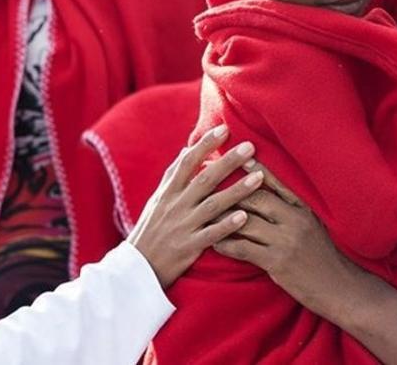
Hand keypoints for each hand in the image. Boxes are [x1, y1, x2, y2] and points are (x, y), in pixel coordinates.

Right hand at [129, 126, 263, 288]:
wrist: (137, 269)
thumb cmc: (150, 230)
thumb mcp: (157, 200)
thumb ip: (172, 176)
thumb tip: (186, 150)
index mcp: (168, 192)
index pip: (187, 162)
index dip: (205, 145)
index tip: (224, 128)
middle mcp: (175, 206)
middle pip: (205, 179)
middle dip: (228, 162)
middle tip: (250, 147)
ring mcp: (183, 226)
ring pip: (213, 205)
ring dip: (237, 190)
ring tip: (259, 178)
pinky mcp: (189, 247)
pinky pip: (211, 235)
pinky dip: (227, 225)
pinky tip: (244, 216)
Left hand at [214, 161, 358, 317]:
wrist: (342, 288)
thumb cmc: (326, 258)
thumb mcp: (315, 227)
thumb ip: (294, 211)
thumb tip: (270, 196)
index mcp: (304, 209)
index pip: (277, 183)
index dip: (256, 168)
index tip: (236, 156)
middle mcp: (295, 220)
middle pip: (256, 198)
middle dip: (230, 189)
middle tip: (208, 181)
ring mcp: (286, 240)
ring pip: (246, 221)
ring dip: (222, 217)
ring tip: (203, 211)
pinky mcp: (277, 262)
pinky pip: (244, 248)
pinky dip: (226, 244)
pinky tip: (214, 241)